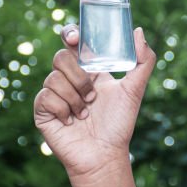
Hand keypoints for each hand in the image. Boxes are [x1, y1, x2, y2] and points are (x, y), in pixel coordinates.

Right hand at [34, 24, 156, 183]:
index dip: (70, 34)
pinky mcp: (43, 110)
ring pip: (53, 78)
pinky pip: (46, 96)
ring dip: (75, 98)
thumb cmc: (119, 125)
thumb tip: (138, 31)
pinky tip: (71, 122)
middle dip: (79, 76)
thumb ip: (142, 61)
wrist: (104, 155)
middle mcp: (69, 79)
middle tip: (92, 96)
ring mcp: (54, 94)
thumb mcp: (134, 90)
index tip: (75, 38)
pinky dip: (63, 109)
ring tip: (85, 113)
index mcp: (88, 70)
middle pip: (60, 57)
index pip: (73, 42)